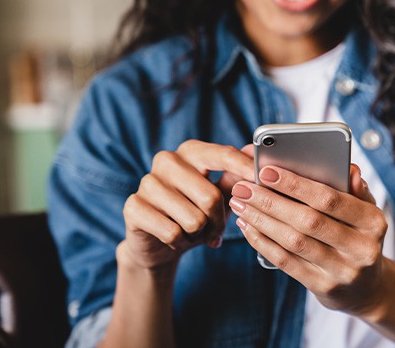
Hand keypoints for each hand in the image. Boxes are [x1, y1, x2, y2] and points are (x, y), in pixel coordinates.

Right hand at [120, 141, 253, 271]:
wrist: (158, 242)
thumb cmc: (195, 213)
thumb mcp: (219, 196)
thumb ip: (236, 177)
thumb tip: (255, 154)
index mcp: (191, 151)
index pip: (222, 155)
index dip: (244, 168)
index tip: (261, 179)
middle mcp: (167, 160)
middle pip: (211, 196)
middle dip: (219, 221)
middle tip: (215, 230)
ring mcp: (147, 182)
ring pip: (193, 219)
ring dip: (199, 234)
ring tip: (193, 232)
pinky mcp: (133, 206)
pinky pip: (172, 232)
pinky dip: (180, 242)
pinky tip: (175, 238)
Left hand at [229, 164, 387, 316]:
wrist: (366, 288)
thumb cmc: (358, 237)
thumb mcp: (365, 212)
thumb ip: (355, 189)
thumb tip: (349, 169)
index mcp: (374, 222)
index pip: (330, 199)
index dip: (296, 185)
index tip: (266, 171)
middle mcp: (362, 248)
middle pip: (308, 221)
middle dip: (271, 201)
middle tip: (243, 188)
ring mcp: (343, 271)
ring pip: (294, 242)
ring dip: (262, 221)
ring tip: (240, 204)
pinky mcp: (324, 287)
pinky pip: (287, 262)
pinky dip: (263, 242)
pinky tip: (248, 227)